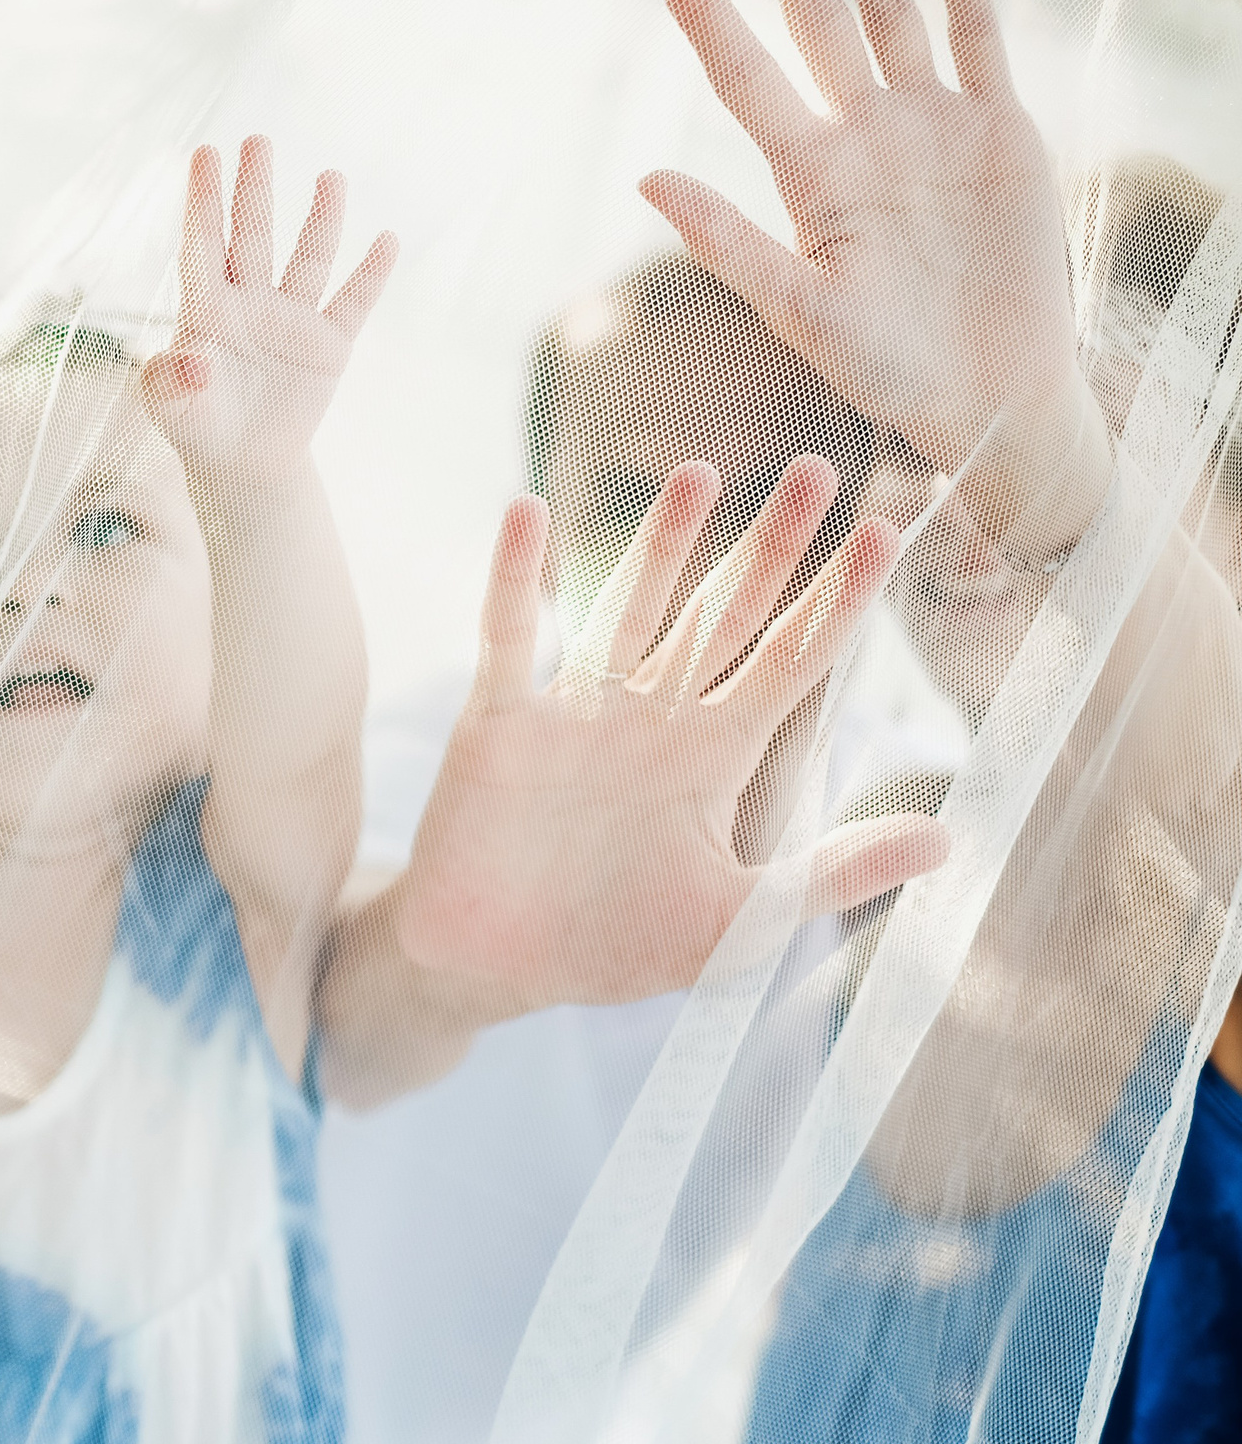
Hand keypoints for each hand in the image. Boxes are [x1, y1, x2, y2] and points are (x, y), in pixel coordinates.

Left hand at [141, 137, 395, 475]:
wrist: (244, 465)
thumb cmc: (198, 428)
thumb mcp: (172, 411)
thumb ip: (168, 385)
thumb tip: (190, 360)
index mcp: (206, 310)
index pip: (203, 244)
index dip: (202, 200)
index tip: (204, 152)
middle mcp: (250, 303)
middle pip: (253, 235)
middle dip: (254, 189)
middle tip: (258, 140)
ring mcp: (291, 319)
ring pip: (307, 259)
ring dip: (320, 219)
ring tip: (330, 176)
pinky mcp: (328, 345)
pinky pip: (353, 303)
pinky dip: (370, 274)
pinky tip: (386, 240)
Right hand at [396, 457, 949, 1014]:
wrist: (496, 970)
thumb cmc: (613, 947)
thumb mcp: (738, 925)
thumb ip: (831, 876)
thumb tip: (946, 840)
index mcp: (713, 758)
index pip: (790, 662)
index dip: (837, 602)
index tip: (885, 533)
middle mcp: (653, 719)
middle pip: (723, 614)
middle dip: (772, 548)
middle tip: (820, 473)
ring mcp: (576, 713)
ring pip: (629, 608)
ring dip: (662, 542)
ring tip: (702, 474)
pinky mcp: (500, 723)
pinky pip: (510, 636)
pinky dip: (513, 575)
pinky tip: (525, 511)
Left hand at [641, 0, 1109, 550]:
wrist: (990, 397)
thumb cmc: (887, 372)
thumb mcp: (803, 313)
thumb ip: (729, 242)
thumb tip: (645, 179)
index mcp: (809, 179)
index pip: (744, 76)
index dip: (707, 14)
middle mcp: (864, 139)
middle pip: (816, 27)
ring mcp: (931, 128)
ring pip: (892, 17)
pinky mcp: (999, 132)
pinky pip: (977, 38)